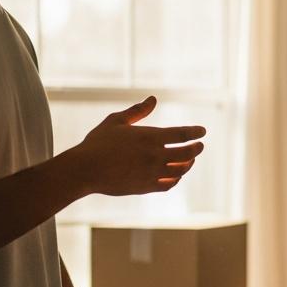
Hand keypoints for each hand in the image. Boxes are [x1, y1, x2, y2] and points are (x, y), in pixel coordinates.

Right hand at [74, 96, 204, 196]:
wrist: (84, 170)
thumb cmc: (98, 143)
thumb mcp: (116, 121)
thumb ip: (138, 111)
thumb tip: (153, 98)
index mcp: (150, 137)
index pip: (182, 134)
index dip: (195, 132)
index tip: (202, 131)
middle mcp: (155, 156)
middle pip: (187, 154)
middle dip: (197, 149)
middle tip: (200, 146)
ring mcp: (152, 173)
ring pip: (180, 170)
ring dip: (188, 164)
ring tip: (190, 159)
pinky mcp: (146, 187)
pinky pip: (169, 185)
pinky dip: (176, 179)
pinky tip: (175, 174)